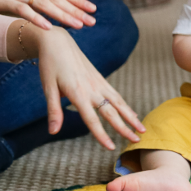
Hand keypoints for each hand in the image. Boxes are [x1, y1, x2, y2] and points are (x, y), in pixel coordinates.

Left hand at [35, 28, 144, 149]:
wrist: (58, 42)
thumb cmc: (50, 65)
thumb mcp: (48, 87)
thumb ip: (54, 110)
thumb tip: (53, 132)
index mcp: (77, 93)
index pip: (92, 119)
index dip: (102, 135)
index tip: (111, 147)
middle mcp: (92, 89)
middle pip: (112, 113)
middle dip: (125, 128)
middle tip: (138, 140)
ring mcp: (99, 83)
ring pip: (119, 103)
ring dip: (131, 116)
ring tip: (142, 128)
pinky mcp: (101, 79)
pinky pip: (116, 94)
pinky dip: (125, 106)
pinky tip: (131, 113)